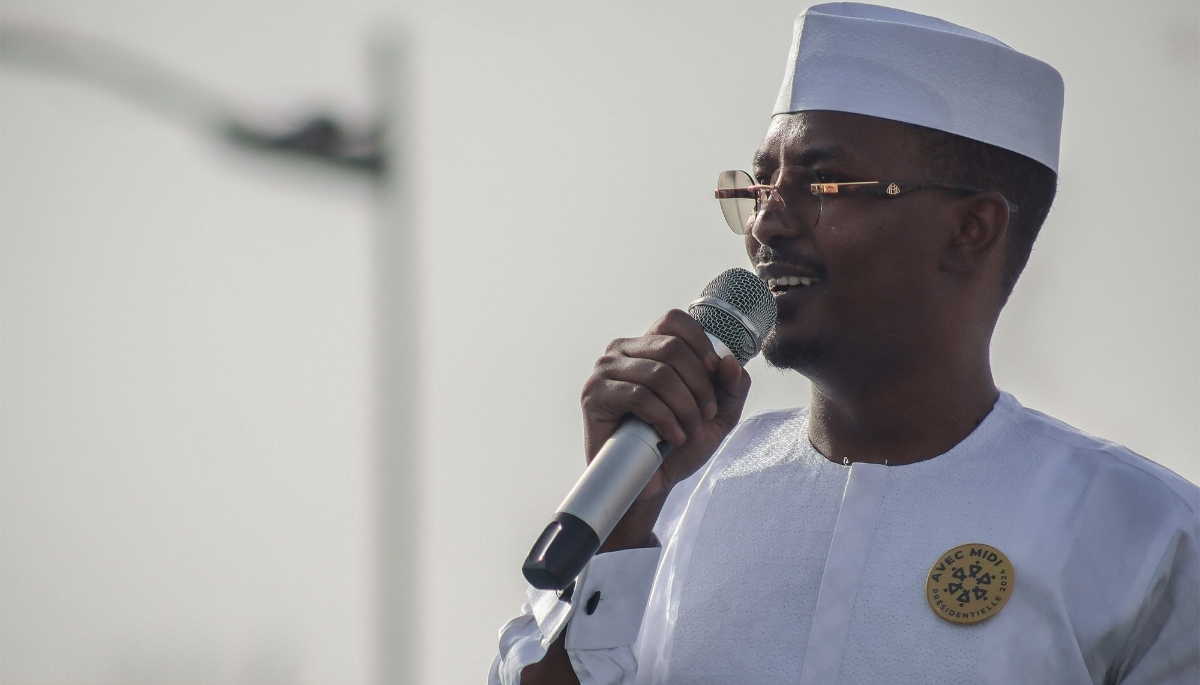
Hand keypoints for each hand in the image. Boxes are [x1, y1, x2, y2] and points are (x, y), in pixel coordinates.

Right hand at [581, 309, 751, 508]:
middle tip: (705, 415)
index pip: (674, 320)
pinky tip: (672, 437)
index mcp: (649, 346)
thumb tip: (730, 362)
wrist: (649, 484)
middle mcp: (624, 351)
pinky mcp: (595, 395)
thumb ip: (731, 387)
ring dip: (685, 407)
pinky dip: (666, 419)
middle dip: (700, 385)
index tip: (714, 374)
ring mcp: (606, 371)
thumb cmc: (677, 445)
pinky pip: (639, 396)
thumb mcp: (717, 415)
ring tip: (689, 431)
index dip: (701, 344)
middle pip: (672, 347)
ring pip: (659, 374)